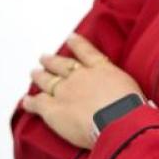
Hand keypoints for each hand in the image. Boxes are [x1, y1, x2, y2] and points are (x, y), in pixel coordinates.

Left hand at [22, 32, 146, 149]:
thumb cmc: (130, 106)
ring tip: (34, 72)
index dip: (77, 44)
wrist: (118, 120)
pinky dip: (31, 102)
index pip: (87, 52)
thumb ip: (121, 84)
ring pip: (48, 80)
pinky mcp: (53, 110)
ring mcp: (65, 91)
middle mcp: (81, 76)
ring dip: (40, 76)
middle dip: (52, 61)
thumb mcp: (132, 87)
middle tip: (44, 57)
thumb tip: (122, 88)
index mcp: (101, 69)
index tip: (70, 38)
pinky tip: (27, 101)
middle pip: (62, 65)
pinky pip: (38, 104)